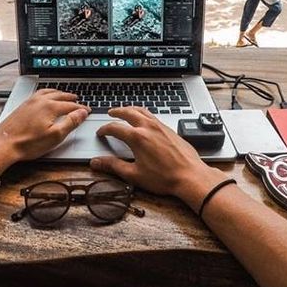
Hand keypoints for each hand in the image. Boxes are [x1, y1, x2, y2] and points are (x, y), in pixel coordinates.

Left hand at [0, 90, 88, 169]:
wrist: (4, 144)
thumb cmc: (27, 143)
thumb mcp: (55, 136)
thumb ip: (70, 122)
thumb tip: (82, 113)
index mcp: (50, 107)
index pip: (70, 106)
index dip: (81, 109)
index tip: (87, 111)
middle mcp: (40, 101)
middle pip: (60, 96)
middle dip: (70, 98)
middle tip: (77, 100)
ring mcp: (29, 102)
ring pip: (48, 92)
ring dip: (58, 93)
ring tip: (63, 95)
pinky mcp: (22, 106)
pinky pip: (38, 94)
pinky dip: (46, 93)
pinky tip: (44, 98)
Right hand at [91, 107, 222, 207]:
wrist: (190, 176)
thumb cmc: (164, 178)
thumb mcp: (134, 174)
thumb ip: (113, 166)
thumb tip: (96, 162)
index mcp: (137, 137)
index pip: (115, 128)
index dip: (105, 129)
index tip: (101, 133)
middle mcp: (149, 127)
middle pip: (129, 112)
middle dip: (118, 111)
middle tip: (111, 112)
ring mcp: (161, 126)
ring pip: (143, 110)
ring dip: (131, 109)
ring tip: (126, 111)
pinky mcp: (170, 129)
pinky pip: (154, 116)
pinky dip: (144, 114)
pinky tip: (145, 120)